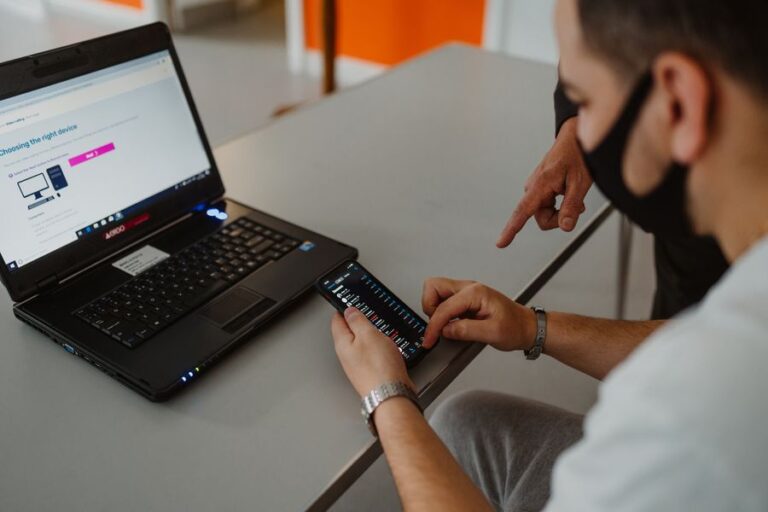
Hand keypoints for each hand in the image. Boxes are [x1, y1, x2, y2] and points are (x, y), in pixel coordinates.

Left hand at [331, 308, 414, 396]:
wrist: (390, 395)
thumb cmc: (379, 367)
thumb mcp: (368, 335)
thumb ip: (357, 321)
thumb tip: (349, 311)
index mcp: (342, 343)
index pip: (337, 321)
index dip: (343, 309)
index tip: (349, 302)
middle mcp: (347, 356)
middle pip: (347, 333)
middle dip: (355, 322)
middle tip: (363, 312)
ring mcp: (357, 365)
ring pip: (359, 344)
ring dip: (367, 335)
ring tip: (375, 327)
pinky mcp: (369, 373)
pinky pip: (369, 355)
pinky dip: (375, 347)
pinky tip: (383, 346)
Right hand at [421, 278, 536, 350]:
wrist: (527, 327)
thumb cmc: (515, 327)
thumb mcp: (492, 333)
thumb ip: (466, 330)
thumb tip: (445, 329)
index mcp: (475, 293)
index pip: (444, 307)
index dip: (434, 325)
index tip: (430, 339)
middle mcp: (469, 288)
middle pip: (434, 287)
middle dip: (429, 308)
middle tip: (436, 326)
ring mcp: (466, 292)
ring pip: (436, 291)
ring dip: (434, 309)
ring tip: (444, 326)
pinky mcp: (465, 299)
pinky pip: (444, 300)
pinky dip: (441, 312)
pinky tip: (450, 325)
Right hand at [497, 118, 591, 246]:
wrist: (574, 138)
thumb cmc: (577, 156)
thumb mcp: (580, 183)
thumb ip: (572, 206)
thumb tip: (565, 227)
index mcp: (540, 185)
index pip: (522, 212)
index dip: (511, 229)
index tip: (501, 243)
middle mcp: (533, 187)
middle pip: (542, 218)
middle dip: (560, 217)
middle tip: (578, 206)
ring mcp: (535, 188)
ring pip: (546, 213)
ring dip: (562, 209)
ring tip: (573, 193)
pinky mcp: (540, 188)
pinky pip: (547, 205)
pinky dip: (560, 203)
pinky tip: (568, 192)